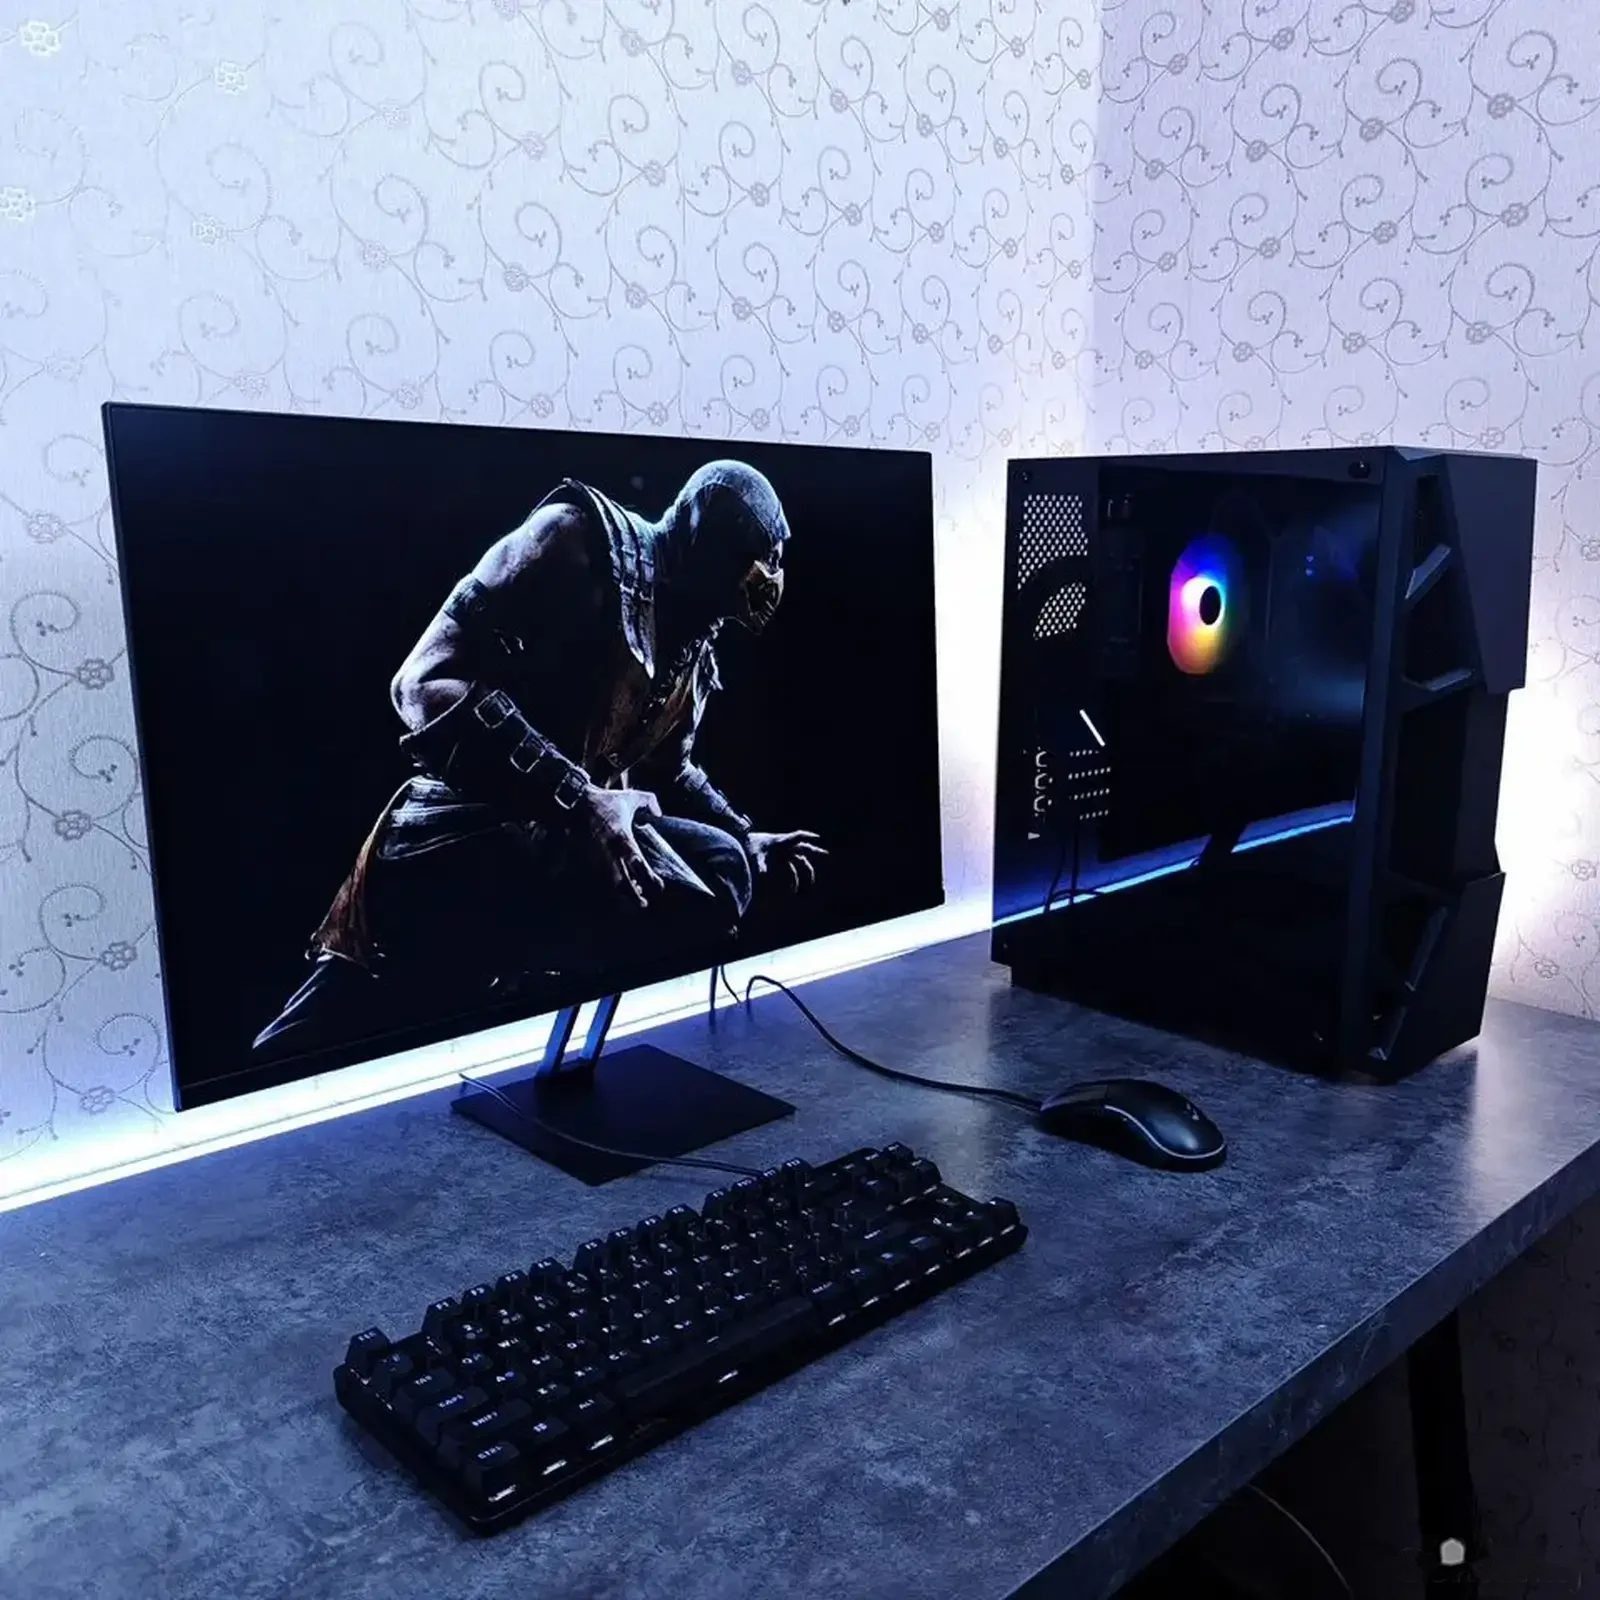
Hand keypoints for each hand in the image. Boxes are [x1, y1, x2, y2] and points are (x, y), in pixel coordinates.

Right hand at [581, 787, 664, 908]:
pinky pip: (600, 876)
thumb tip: (659, 813)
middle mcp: (609, 851)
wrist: (574, 802)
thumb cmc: (604, 800)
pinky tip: (620, 885)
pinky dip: (611, 883)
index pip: (638, 863)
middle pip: (622, 881)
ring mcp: (596, 857)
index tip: (659, 887)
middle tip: (643, 904)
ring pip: (610, 882)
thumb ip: (649, 801)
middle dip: (633, 895)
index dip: (649, 878)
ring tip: (635, 897)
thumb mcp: (630, 797)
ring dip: (622, 892)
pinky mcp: (586, 858)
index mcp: (622, 837)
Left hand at [746, 830, 827, 891]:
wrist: (744, 843)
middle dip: (815, 851)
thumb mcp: (756, 855)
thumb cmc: (750, 846)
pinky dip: (794, 877)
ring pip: (799, 860)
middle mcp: (785, 846)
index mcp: (781, 842)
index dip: (808, 836)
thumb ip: (760, 864)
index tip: (818, 837)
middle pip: (804, 848)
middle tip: (826, 854)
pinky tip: (794, 889)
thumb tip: (762, 874)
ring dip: (805, 871)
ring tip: (810, 884)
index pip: (798, 837)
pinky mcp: (779, 858)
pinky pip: (791, 868)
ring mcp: (783, 852)